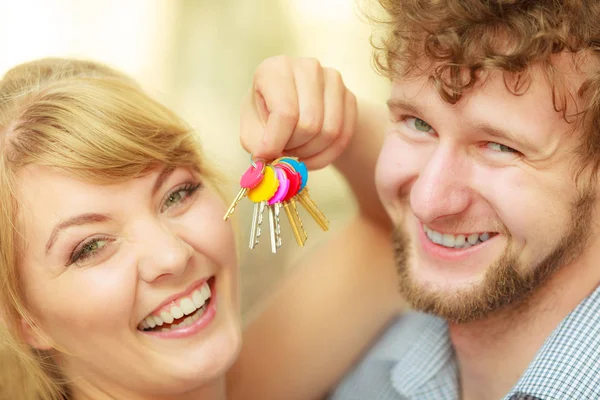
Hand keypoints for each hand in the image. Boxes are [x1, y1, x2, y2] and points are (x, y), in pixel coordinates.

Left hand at [240, 56, 356, 169]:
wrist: (292, 108)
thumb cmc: (265, 116)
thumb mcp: (251, 128)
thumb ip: (255, 144)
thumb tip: (268, 159)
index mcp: (276, 69)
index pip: (285, 112)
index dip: (276, 142)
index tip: (268, 156)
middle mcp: (307, 67)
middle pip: (310, 124)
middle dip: (295, 147)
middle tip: (283, 151)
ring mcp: (332, 79)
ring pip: (330, 132)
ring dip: (310, 152)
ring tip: (295, 151)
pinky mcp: (349, 96)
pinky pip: (343, 137)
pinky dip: (326, 156)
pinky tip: (310, 157)